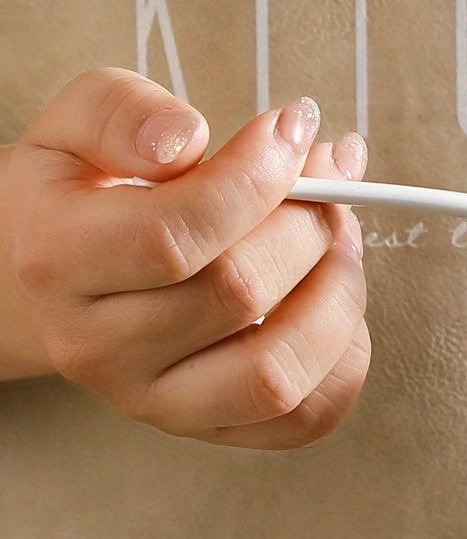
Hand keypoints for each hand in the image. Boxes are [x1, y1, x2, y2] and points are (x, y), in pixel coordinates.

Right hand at [2, 67, 370, 448]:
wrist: (48, 283)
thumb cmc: (80, 195)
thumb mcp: (76, 126)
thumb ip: (122, 111)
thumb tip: (185, 138)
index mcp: (61, 261)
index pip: (177, 233)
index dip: (258, 174)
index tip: (295, 126)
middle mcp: (102, 348)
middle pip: (239, 292)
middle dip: (310, 222)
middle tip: (331, 179)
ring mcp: (156, 400)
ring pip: (276, 372)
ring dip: (338, 293)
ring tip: (340, 238)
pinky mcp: (207, 426)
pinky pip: (304, 418)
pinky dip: (345, 359)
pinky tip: (334, 298)